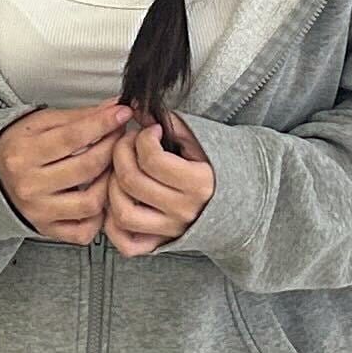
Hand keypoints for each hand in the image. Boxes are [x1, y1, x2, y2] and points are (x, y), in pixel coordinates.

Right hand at [0, 104, 131, 244]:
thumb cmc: (19, 147)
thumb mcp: (41, 123)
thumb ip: (79, 117)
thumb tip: (114, 108)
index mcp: (24, 154)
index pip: (73, 137)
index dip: (103, 123)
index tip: (122, 113)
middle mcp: (29, 186)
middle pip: (86, 168)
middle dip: (112, 148)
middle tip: (120, 137)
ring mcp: (39, 212)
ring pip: (91, 203)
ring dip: (110, 183)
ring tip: (112, 168)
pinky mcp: (47, 230)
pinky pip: (84, 231)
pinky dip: (100, 217)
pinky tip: (101, 197)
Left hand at [103, 115, 214, 256]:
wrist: (239, 204)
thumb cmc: (216, 169)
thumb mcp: (200, 142)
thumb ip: (171, 124)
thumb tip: (137, 109)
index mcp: (198, 183)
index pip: (152, 159)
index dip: (142, 138)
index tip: (148, 131)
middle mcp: (183, 210)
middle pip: (131, 181)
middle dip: (120, 153)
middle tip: (127, 143)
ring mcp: (169, 230)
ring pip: (123, 212)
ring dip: (112, 186)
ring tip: (120, 170)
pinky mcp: (159, 243)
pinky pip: (126, 243)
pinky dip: (113, 225)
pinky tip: (118, 201)